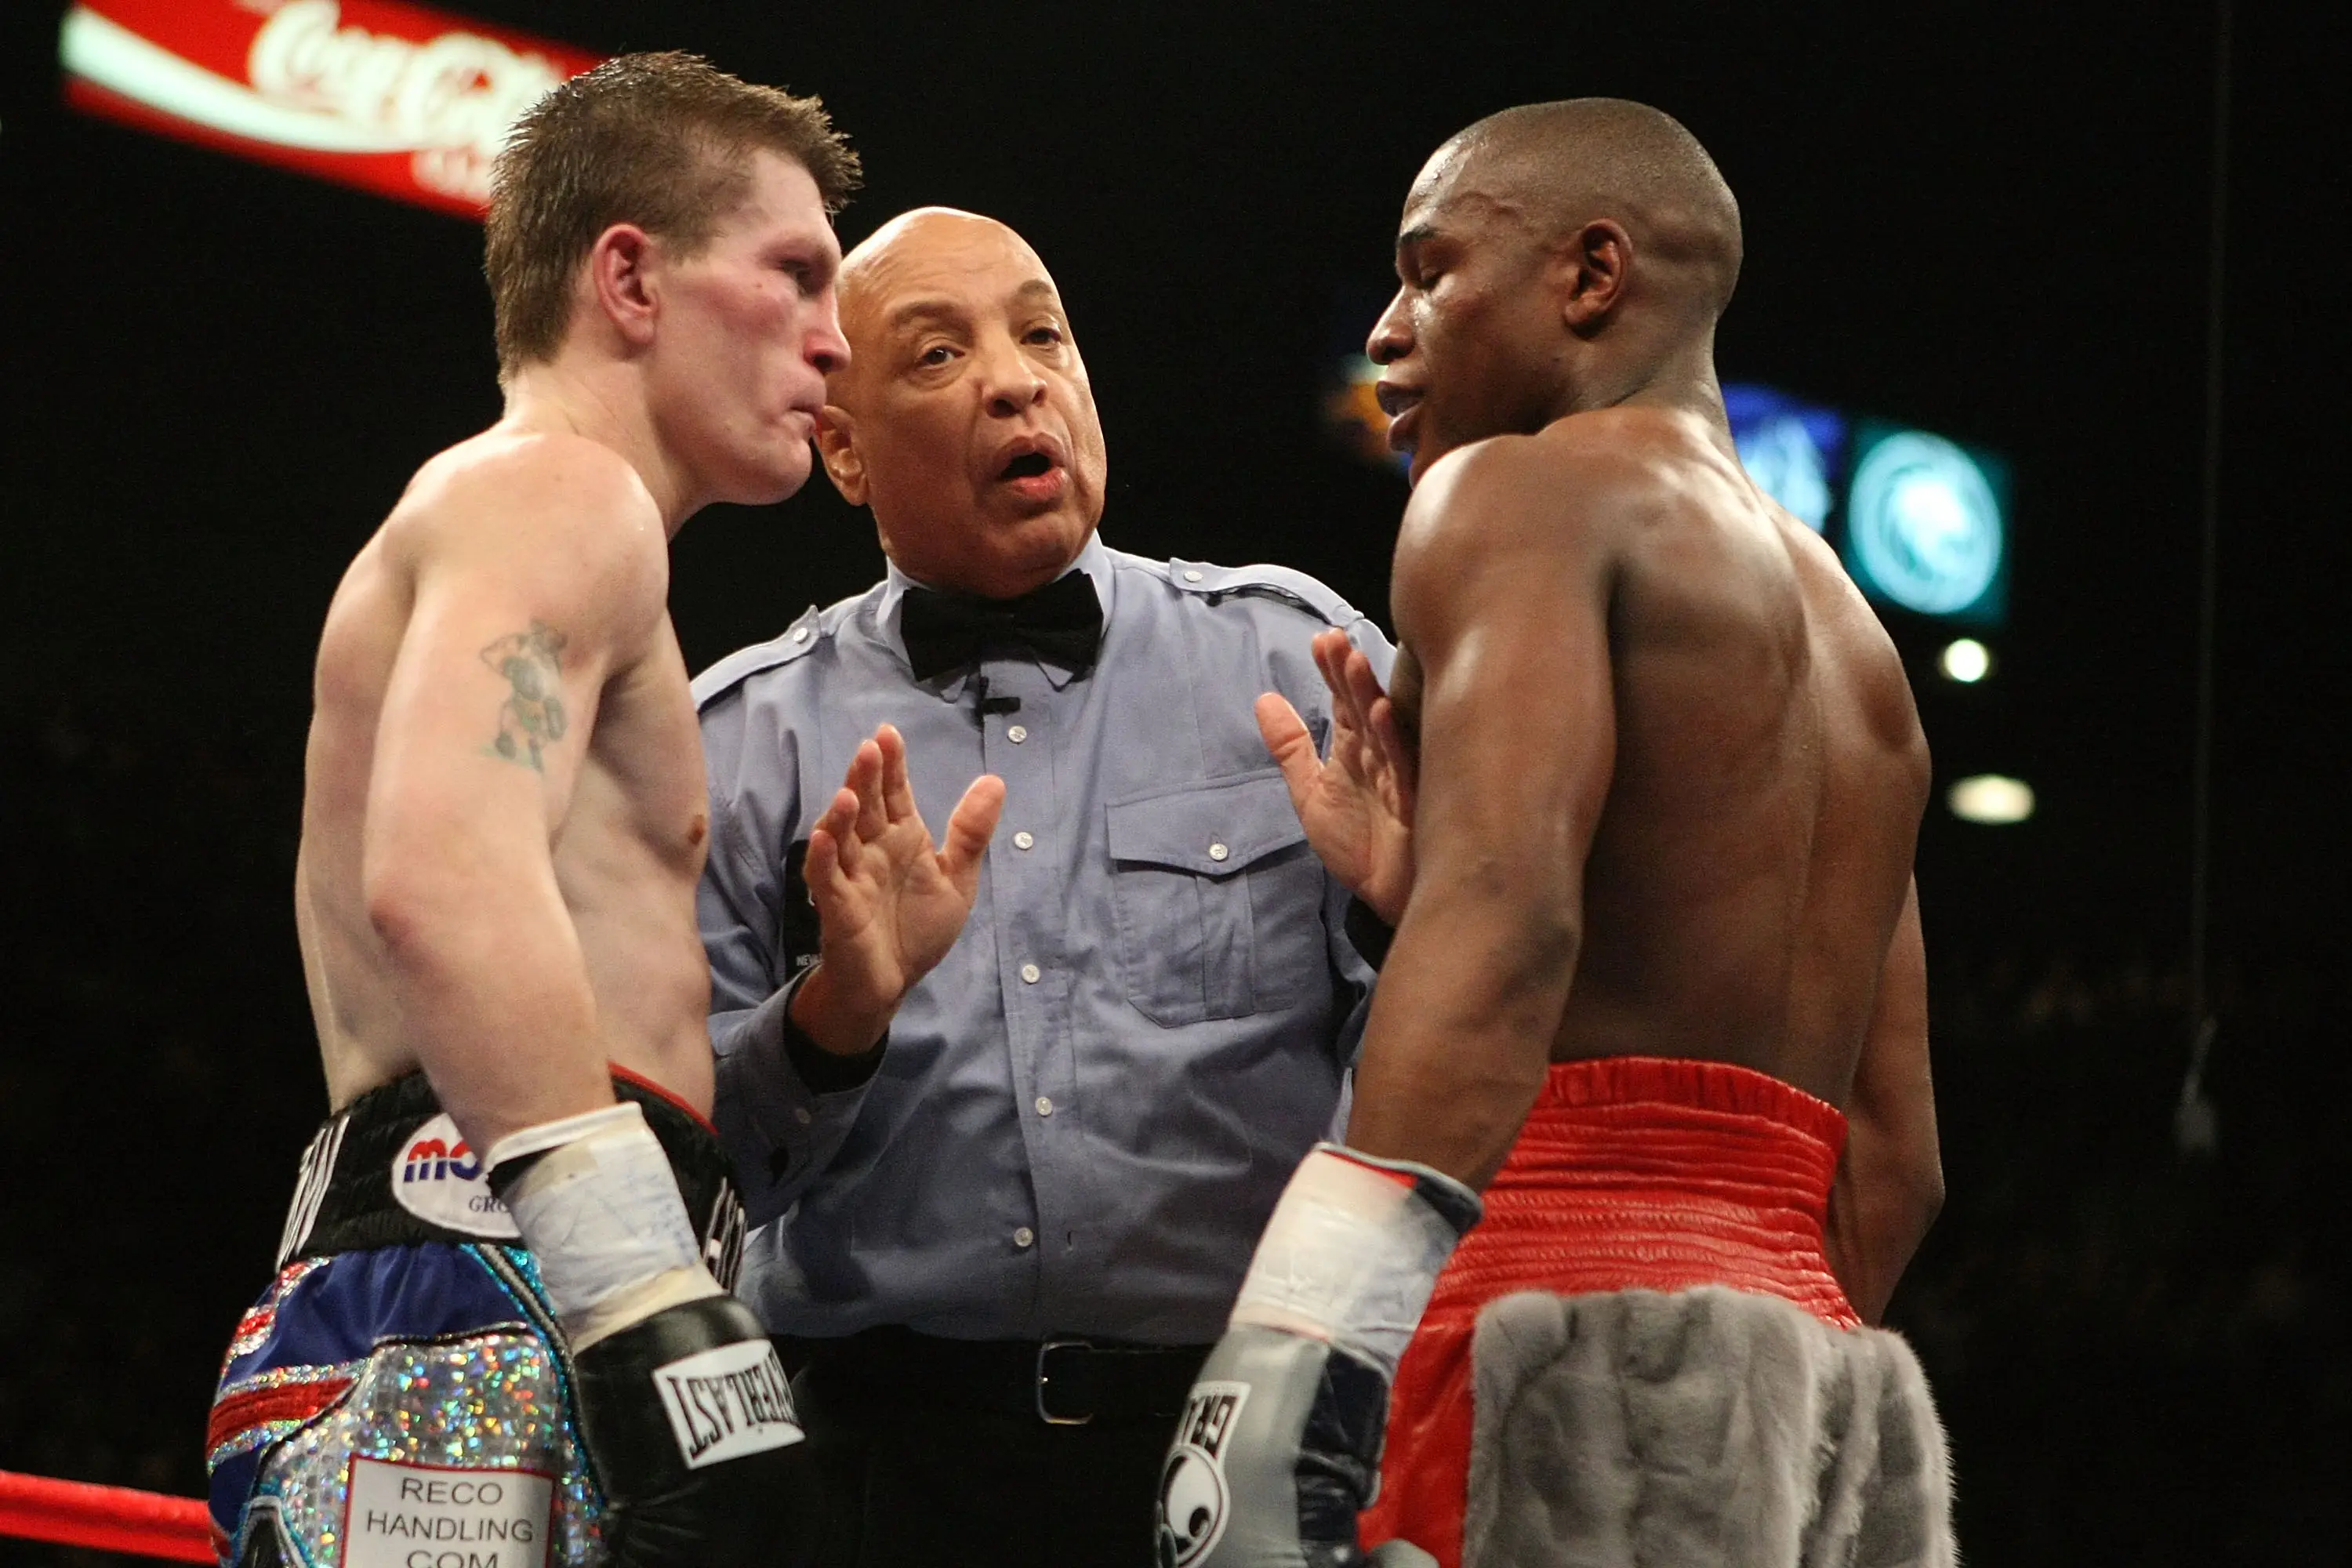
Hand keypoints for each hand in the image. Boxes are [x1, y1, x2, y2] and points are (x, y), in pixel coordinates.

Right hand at [791, 725, 1003, 1052]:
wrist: (894, 981)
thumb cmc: (918, 928)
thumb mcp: (956, 879)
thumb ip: (969, 832)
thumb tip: (995, 780)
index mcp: (901, 838)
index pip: (894, 794)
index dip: (892, 765)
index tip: (889, 733)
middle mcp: (872, 850)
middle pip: (866, 807)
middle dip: (866, 779)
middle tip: (870, 749)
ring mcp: (851, 877)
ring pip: (841, 838)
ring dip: (841, 815)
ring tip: (849, 793)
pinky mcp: (837, 907)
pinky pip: (826, 879)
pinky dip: (824, 858)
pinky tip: (824, 838)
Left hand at [1258, 628, 1416, 926]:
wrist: (1388, 896)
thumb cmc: (1360, 844)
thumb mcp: (1311, 794)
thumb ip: (1291, 749)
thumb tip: (1264, 699)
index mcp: (1357, 749)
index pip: (1343, 702)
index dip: (1331, 672)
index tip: (1321, 641)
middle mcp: (1380, 755)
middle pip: (1362, 705)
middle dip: (1348, 672)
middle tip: (1333, 639)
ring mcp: (1399, 775)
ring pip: (1383, 727)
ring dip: (1368, 694)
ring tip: (1354, 661)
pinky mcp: (1414, 800)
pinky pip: (1403, 765)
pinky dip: (1391, 740)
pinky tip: (1380, 714)